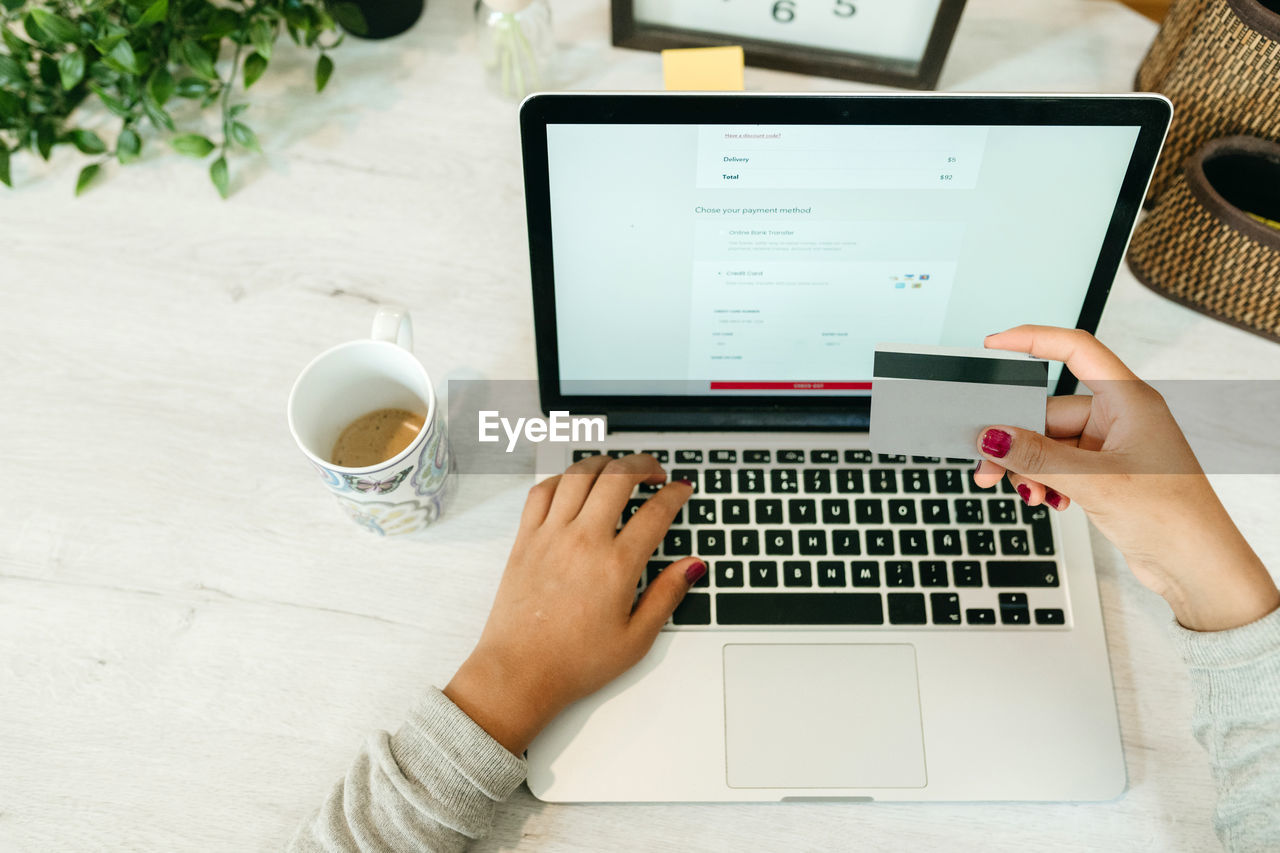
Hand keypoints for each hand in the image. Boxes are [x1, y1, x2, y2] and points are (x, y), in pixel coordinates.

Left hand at [444, 453, 700, 753]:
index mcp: (616, 565)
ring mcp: (550, 535)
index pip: (656, 511)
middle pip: (619, 476)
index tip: (682, 490)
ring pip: (580, 474)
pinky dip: (563, 478)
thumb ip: (667, 595)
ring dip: (605, 463)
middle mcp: (583, 541)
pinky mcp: (525, 539)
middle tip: (655, 472)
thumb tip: (692, 566)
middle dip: (644, 464)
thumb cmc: (574, 662)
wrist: (519, 672)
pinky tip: (575, 484)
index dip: (676, 494)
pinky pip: (543, 490)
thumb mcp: (636, 639)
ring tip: (620, 469)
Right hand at [973, 325, 1278, 631]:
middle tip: (990, 466)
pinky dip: (1045, 481)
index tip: (994, 344)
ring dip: (1032, 469)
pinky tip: (1050, 501)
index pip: (1076, 350)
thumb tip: (994, 437)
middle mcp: (1121, 418)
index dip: (1033, 339)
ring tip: (1031, 495)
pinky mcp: (1105, 473)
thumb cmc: (1174, 518)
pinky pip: (1059, 465)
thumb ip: (1038, 457)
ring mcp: (1112, 446)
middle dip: (1018, 441)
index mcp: (1130, 401)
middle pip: (1049, 411)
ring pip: (1048, 443)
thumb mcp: (1095, 482)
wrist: (1197, 566)